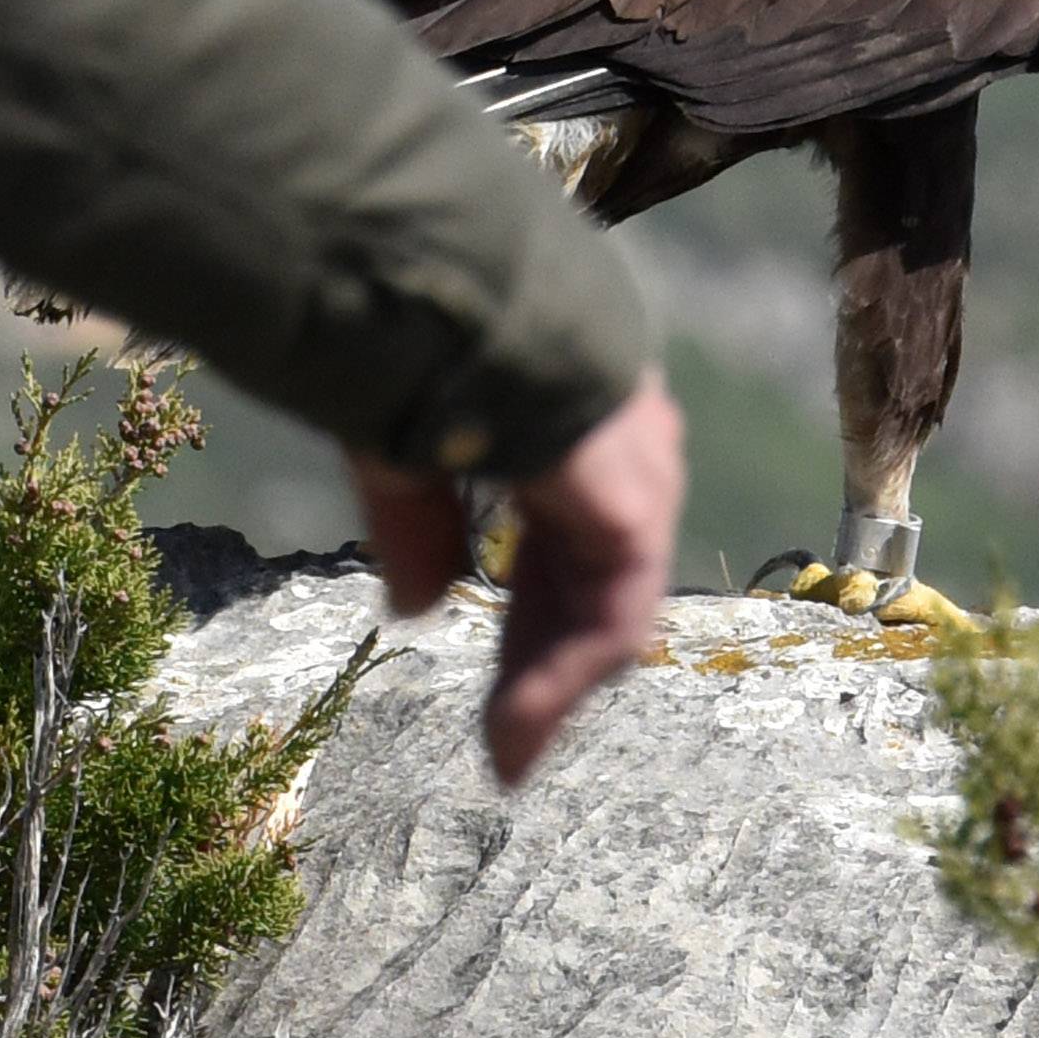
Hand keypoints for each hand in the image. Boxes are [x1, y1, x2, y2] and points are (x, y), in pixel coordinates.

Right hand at [347, 370, 684, 786]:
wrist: (444, 282)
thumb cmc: (411, 338)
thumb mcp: (402, 444)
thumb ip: (416, 525)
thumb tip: (415, 608)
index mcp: (569, 412)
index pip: (563, 533)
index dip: (527, 609)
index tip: (493, 666)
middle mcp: (619, 442)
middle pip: (586, 576)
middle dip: (538, 657)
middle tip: (503, 740)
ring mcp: (636, 472)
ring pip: (604, 601)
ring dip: (552, 678)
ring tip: (506, 755)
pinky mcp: (631, 506)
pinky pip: (608, 612)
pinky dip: (561, 674)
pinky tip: (513, 725)